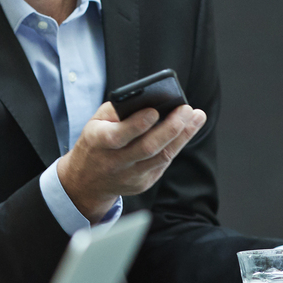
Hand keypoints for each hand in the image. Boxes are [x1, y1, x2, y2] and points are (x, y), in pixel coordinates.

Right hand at [55, 102, 207, 220]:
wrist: (87, 181)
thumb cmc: (95, 142)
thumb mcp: (95, 122)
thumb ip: (117, 110)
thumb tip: (148, 99)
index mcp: (98, 143)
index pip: (119, 136)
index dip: (137, 124)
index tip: (154, 110)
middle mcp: (115, 162)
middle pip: (147, 148)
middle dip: (170, 128)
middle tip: (186, 109)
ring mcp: (130, 176)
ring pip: (161, 157)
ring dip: (182, 136)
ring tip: (196, 117)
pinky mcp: (143, 183)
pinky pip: (163, 163)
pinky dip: (177, 145)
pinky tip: (188, 130)